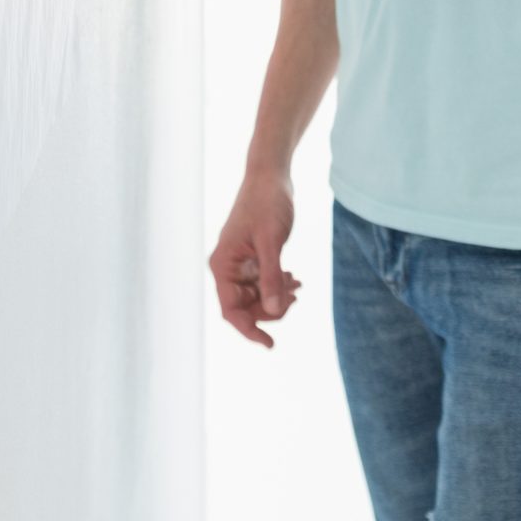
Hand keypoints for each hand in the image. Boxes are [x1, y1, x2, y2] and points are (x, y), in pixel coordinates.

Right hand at [210, 165, 300, 347]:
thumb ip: (271, 277)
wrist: (271, 176)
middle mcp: (227, 268)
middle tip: (295, 295)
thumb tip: (272, 310)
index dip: (250, 330)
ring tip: (297, 285)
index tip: (271, 344)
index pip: (231, 311)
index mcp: (223, 266)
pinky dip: (278, 284)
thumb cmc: (267, 203)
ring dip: (277, 296)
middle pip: (245, 307)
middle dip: (270, 308)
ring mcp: (239, 264)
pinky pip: (263, 282)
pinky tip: (294, 279)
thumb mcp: (271, 242)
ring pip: (256, 296)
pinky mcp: (252, 257)